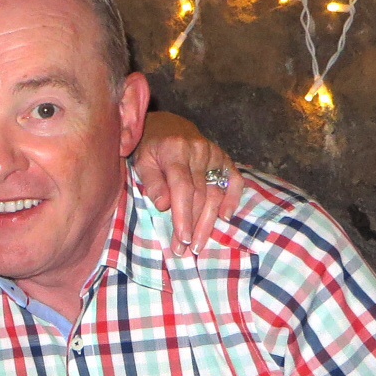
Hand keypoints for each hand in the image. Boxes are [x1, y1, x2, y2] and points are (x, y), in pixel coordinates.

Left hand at [130, 111, 245, 255]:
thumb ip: (152, 182)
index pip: (182, 187)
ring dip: (209, 221)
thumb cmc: (150, 149)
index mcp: (175, 150)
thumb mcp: (142, 162)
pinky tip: (225, 217)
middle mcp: (198, 150)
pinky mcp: (224, 158)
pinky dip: (232, 198)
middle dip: (193, 225)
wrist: (167, 126)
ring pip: (215, 192)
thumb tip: (163, 205)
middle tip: (186, 250)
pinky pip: (234, 179)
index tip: (180, 238)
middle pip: (200, 194)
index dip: (183, 215)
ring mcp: (213, 154)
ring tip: (199, 244)